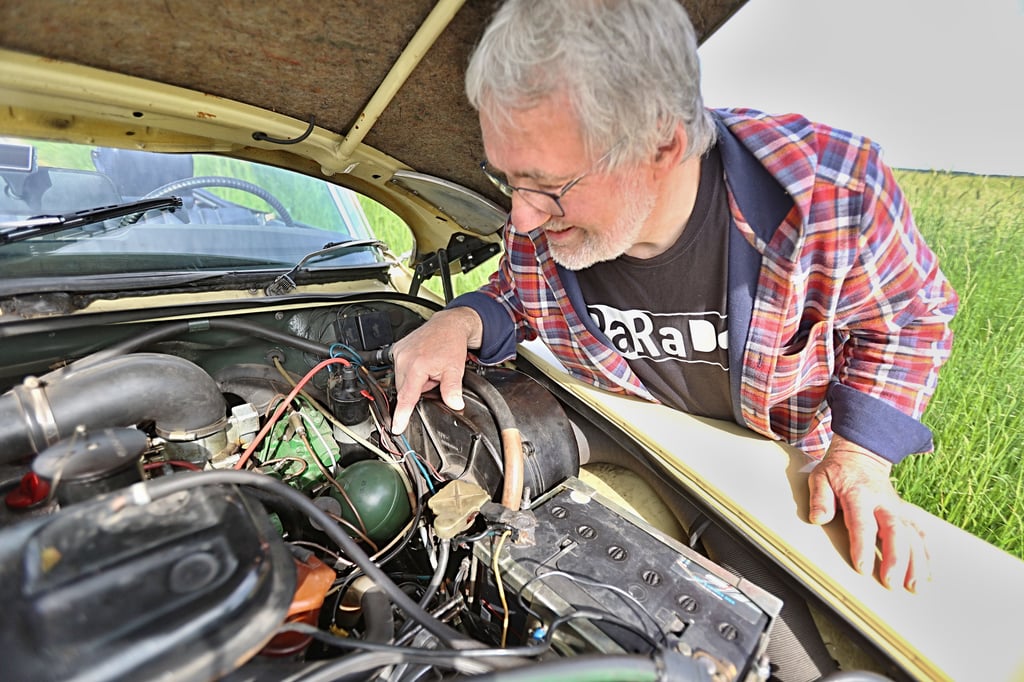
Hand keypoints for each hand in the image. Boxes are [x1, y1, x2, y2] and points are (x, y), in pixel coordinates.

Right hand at [390, 307, 482, 433]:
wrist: (448, 324)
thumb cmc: (451, 343)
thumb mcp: (455, 369)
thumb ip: (452, 390)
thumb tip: (455, 405)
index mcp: (417, 366)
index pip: (407, 397)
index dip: (401, 415)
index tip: (395, 428)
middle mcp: (404, 359)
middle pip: (405, 390)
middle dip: (418, 391)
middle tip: (433, 378)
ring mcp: (399, 353)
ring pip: (402, 380)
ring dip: (414, 381)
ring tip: (428, 370)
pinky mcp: (396, 349)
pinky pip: (399, 370)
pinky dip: (409, 372)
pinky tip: (421, 364)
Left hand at [808, 434, 928, 591]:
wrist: (861, 456)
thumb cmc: (838, 471)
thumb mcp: (821, 478)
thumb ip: (819, 498)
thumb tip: (818, 518)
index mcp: (859, 495)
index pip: (862, 523)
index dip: (863, 546)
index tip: (863, 567)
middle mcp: (883, 502)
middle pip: (894, 531)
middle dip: (895, 559)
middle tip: (891, 582)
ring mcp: (897, 508)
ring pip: (912, 535)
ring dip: (915, 562)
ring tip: (914, 586)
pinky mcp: (905, 513)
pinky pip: (919, 532)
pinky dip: (925, 553)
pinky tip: (926, 572)